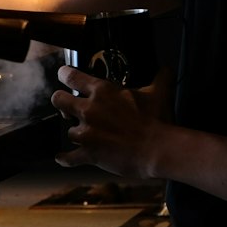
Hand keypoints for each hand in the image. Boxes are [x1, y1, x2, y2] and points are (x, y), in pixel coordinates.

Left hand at [50, 64, 173, 177]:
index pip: (71, 76)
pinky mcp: (89, 154)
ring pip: (68, 130)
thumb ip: (160, 78)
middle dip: (61, 103)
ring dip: (76, 133)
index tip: (64, 75)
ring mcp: (87, 133)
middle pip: (58, 100)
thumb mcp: (158, 93)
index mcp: (102, 91)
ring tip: (84, 135)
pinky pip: (68, 157)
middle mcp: (89, 109)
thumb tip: (168, 69)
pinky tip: (61, 157)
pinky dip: (64, 158)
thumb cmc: (157, 120)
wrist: (158, 149)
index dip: (65, 75)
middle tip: (68, 108)